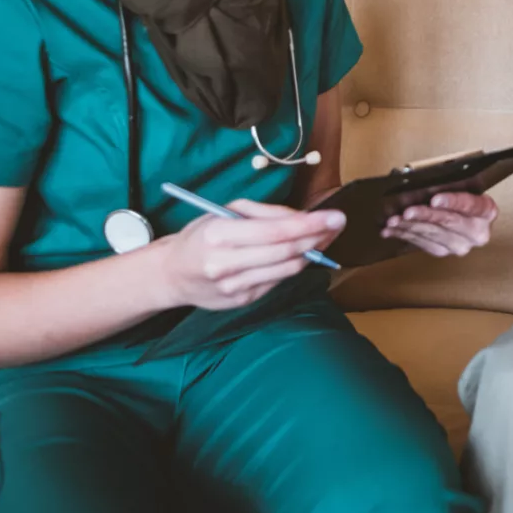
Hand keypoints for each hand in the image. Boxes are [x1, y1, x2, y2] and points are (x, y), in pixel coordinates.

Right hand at [153, 200, 345, 310]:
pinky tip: (302, 252)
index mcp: (219, 235)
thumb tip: (302, 218)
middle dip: (318, 237)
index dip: (310, 225)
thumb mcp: (225, 212)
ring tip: (327, 235)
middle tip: (339, 222)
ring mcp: (235, 287)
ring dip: (312, 252)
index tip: (335, 216)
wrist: (173, 275)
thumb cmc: (201, 236)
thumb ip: (264, 213)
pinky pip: (278, 280)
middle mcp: (226, 264)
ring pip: (287, 269)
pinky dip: (293, 265)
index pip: (275, 232)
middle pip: (286, 252)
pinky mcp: (244, 301)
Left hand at [382, 191, 497, 256]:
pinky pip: (422, 244)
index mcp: (487, 211)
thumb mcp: (462, 185)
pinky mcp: (444, 251)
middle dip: (425, 216)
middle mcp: (478, 233)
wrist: (466, 215)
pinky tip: (392, 230)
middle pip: (449, 223)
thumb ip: (450, 184)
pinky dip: (405, 235)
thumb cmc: (462, 195)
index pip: (471, 205)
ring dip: (411, 227)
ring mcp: (461, 246)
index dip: (452, 202)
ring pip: (433, 235)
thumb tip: (425, 182)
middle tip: (408, 212)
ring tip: (395, 220)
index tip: (435, 199)